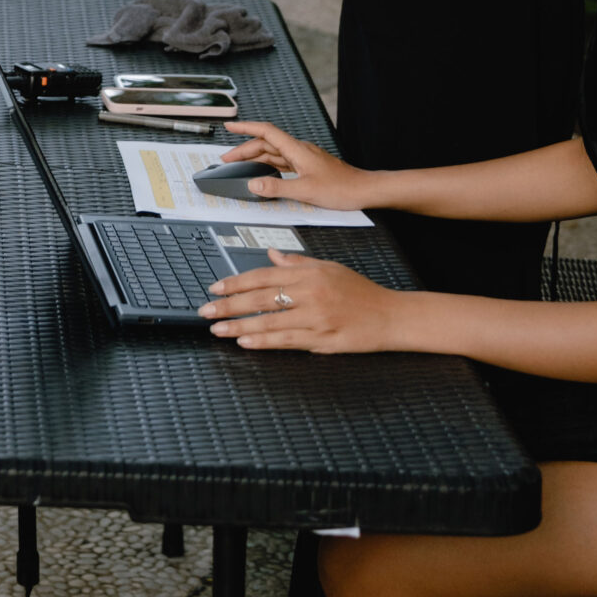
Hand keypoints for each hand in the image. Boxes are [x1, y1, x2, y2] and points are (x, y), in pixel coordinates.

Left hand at [201, 250, 400, 350]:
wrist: (390, 316)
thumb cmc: (360, 291)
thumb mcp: (328, 267)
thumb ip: (296, 262)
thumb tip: (271, 254)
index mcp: (309, 273)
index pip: (264, 276)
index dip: (237, 282)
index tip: (216, 288)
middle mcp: (310, 293)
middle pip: (261, 298)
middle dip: (230, 305)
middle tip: (206, 310)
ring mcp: (316, 318)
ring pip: (269, 322)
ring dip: (240, 326)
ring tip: (218, 329)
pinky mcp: (322, 339)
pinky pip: (286, 341)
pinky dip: (263, 342)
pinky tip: (245, 342)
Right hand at [215, 120, 374, 209]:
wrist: (364, 190)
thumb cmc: (342, 188)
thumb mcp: (305, 191)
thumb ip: (277, 188)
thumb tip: (253, 185)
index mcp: (297, 150)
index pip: (266, 132)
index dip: (245, 127)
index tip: (230, 125)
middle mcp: (299, 150)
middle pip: (266, 143)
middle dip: (244, 149)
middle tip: (227, 159)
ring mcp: (304, 158)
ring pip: (274, 153)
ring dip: (255, 157)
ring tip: (240, 165)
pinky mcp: (308, 166)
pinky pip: (282, 162)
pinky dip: (268, 165)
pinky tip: (264, 172)